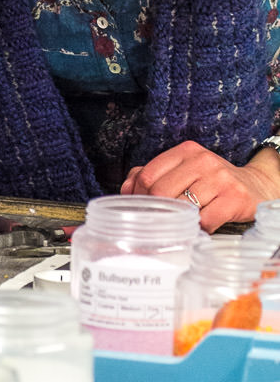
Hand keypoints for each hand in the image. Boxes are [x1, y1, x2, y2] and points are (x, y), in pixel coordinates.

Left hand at [121, 140, 279, 231]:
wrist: (256, 186)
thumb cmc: (212, 182)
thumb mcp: (184, 170)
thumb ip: (153, 175)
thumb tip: (125, 189)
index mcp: (186, 151)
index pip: (147, 175)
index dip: (137, 197)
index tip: (139, 210)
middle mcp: (202, 161)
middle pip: (160, 191)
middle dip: (154, 211)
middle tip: (156, 223)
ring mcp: (220, 178)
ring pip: (181, 207)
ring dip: (177, 222)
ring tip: (179, 226)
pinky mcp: (235, 198)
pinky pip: (204, 222)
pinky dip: (197, 230)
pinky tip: (198, 229)